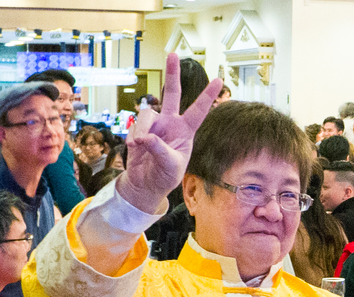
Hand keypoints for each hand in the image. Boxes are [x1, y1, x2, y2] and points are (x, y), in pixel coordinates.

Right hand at [116, 53, 222, 212]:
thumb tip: (145, 137)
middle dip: (172, 74)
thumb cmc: (165, 177)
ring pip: (147, 114)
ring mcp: (155, 125)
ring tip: (139, 146)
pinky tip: (135, 149)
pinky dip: (133, 137)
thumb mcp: (170, 167)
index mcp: (185, 132)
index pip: (198, 111)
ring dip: (142, 130)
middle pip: (172, 94)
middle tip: (172, 54)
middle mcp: (171, 124)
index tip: (219, 79)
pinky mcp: (140, 129)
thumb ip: (159, 150)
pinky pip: (135, 125)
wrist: (146, 185)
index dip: (208, 96)